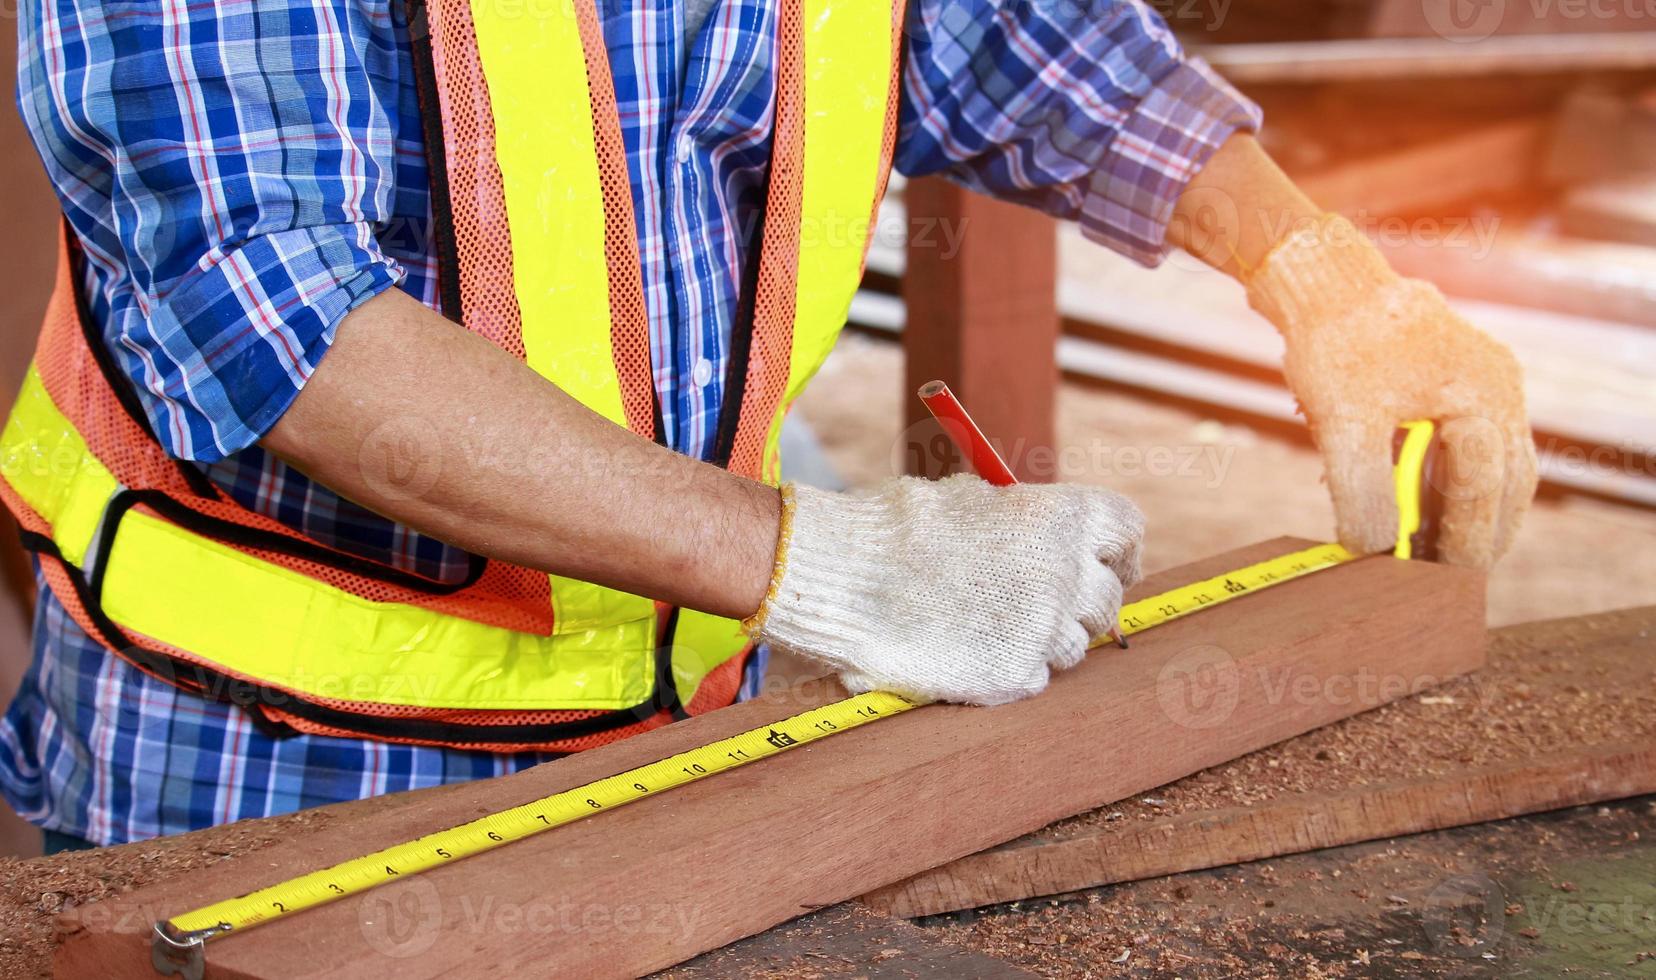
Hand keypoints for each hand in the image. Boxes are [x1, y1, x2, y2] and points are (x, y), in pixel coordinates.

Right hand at [745, 475, 1143, 704]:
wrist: (846, 575)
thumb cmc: (897, 528)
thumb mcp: (972, 500)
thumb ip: (1024, 521)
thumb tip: (1057, 541)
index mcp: (1060, 517)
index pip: (1126, 533)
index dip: (1118, 552)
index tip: (1108, 565)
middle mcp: (1064, 573)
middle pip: (1107, 598)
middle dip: (1078, 602)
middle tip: (1038, 604)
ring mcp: (1043, 630)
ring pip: (1072, 645)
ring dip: (1041, 638)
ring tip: (984, 622)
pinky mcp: (1014, 676)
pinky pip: (1034, 677)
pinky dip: (1008, 667)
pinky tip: (967, 647)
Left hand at [1245, 214, 1537, 567]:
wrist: (1320, 280)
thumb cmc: (1335, 344)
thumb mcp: (1343, 425)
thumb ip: (1361, 489)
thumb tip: (1374, 550)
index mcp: (1484, 394)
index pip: (1487, 485)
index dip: (1466, 537)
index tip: (1446, 578)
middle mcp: (1497, 387)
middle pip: (1506, 479)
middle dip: (1480, 531)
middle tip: (1451, 577)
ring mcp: (1482, 381)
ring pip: (1491, 463)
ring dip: (1465, 509)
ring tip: (1434, 552)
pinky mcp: (1455, 381)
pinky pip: (1466, 442)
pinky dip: (1447, 479)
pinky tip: (1413, 507)